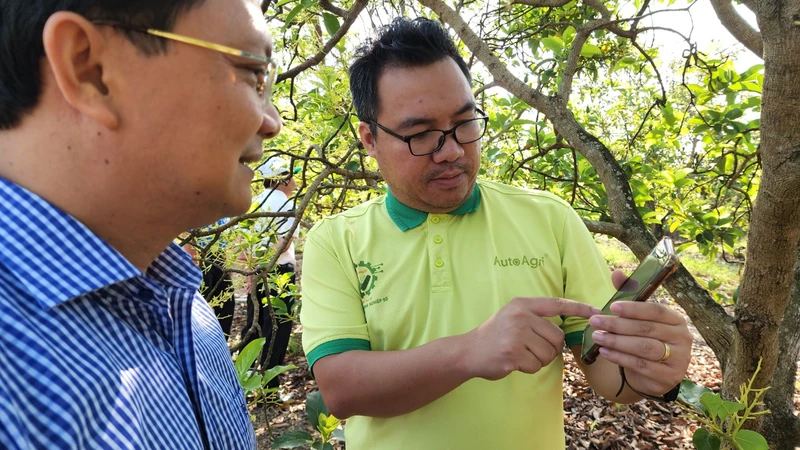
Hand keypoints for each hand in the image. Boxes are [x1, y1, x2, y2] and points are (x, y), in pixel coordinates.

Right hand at [463, 297, 600, 380]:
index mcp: (522, 305)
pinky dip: (529, 368)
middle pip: (557, 337)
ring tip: (520, 354)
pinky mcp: (513, 353)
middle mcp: (520, 316)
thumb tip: (563, 332)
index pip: (556, 304)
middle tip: (530, 349)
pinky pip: (536, 365)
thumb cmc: (495, 335)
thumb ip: (535, 319)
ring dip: (538, 359)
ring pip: (549, 353)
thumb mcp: (513, 317)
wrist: (468, 351)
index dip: (578, 307)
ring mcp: (516, 335)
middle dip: (550, 348)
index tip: (597, 311)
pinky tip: (514, 362)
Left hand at [588, 270, 692, 396]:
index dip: (634, 308)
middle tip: (595, 321)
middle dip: (618, 325)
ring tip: (597, 336)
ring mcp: (678, 359)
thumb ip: (629, 295)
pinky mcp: (668, 377)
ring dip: (617, 341)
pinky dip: (620, 358)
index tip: (612, 306)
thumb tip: (616, 273)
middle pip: (647, 329)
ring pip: (644, 348)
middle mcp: (682, 338)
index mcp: (676, 320)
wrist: (654, 375)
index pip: (656, 311)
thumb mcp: (638, 318)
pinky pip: (641, 365)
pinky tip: (605, 352)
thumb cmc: (646, 339)